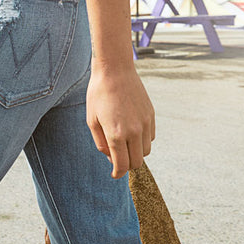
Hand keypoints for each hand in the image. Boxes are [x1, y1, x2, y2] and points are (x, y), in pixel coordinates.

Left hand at [86, 60, 155, 177]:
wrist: (115, 70)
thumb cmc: (98, 95)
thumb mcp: (92, 121)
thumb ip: (101, 143)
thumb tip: (111, 158)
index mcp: (116, 134)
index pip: (122, 165)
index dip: (118, 173)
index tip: (115, 174)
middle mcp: (134, 131)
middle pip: (137, 162)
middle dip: (127, 165)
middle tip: (118, 159)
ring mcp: (145, 123)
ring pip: (146, 151)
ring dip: (136, 152)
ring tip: (124, 143)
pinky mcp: (151, 115)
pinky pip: (151, 137)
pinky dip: (143, 140)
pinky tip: (132, 131)